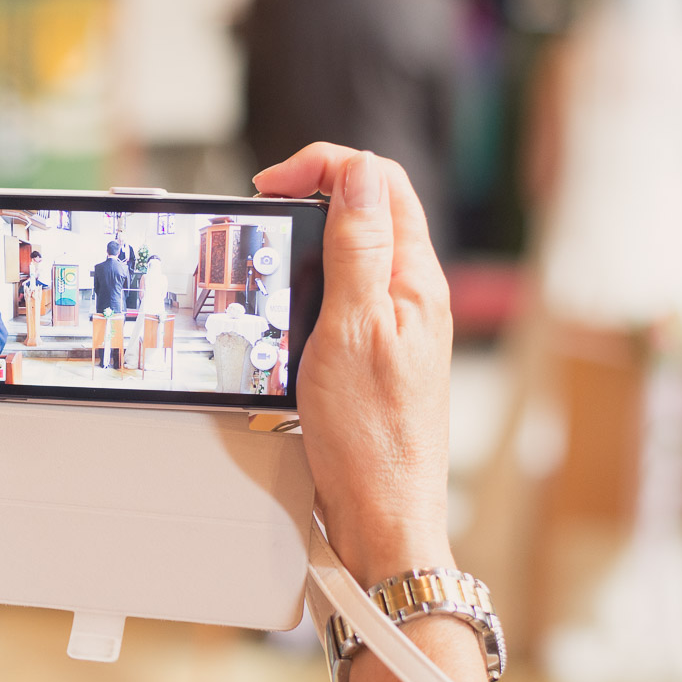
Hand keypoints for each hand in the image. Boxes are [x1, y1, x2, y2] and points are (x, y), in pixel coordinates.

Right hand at [253, 144, 452, 587]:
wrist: (381, 515)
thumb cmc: (371, 440)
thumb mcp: (351, 329)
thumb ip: (357, 248)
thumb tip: (357, 173)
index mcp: (416, 278)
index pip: (380, 180)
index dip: (324, 165)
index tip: (272, 185)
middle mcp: (411, 295)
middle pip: (369, 208)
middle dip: (315, 190)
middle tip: (266, 208)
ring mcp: (394, 324)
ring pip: (356, 250)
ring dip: (312, 236)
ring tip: (272, 252)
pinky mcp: (374, 353)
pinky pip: (346, 294)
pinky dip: (312, 283)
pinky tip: (287, 306)